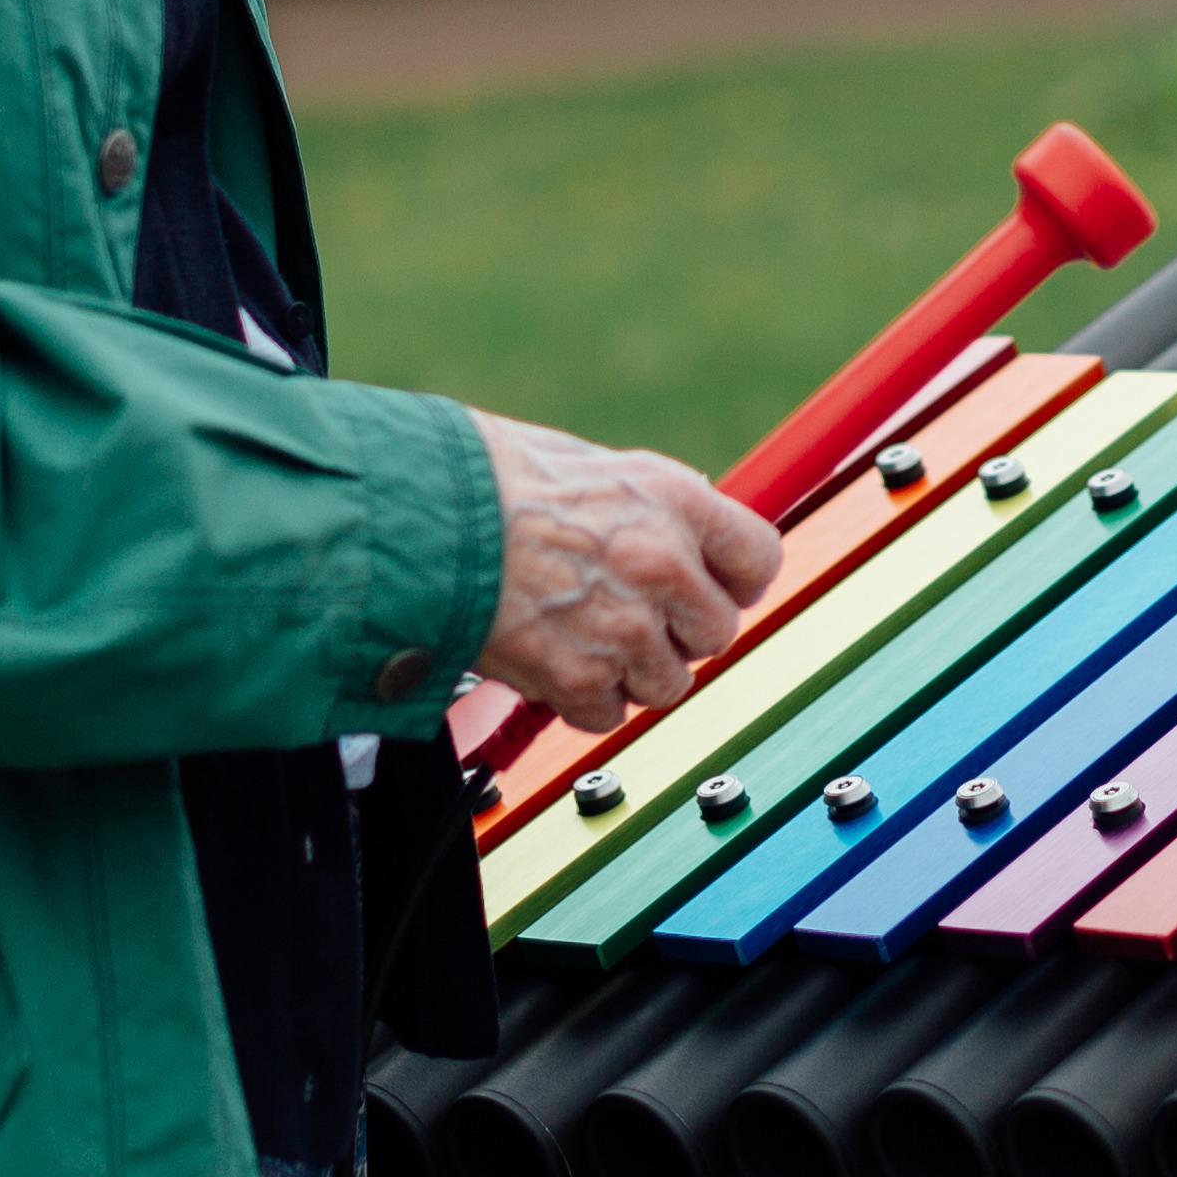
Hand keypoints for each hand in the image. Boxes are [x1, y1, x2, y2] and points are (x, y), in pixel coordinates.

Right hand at [471, 414, 785, 732]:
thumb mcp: (591, 464)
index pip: (760, 559)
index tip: (716, 587)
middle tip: (633, 614)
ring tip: (584, 634)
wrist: (416, 520)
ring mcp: (623, 627)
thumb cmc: (487, 480)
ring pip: (668, 682)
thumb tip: (683, 527)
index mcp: (673, 501)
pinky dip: (584, 698)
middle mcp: (660, 564)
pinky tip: (554, 658)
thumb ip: (650, 503)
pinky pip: (608, 713)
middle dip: (680, 630)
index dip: (736, 580)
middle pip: (718, 631)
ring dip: (633, 670)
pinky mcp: (577, 678)